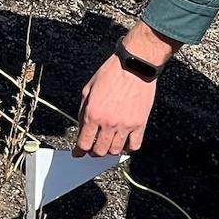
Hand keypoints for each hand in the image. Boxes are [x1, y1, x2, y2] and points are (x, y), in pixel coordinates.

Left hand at [73, 23, 177, 156]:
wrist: (134, 65)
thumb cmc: (111, 72)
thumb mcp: (88, 88)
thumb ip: (83, 110)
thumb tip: (81, 126)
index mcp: (93, 113)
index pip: (83, 143)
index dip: (79, 151)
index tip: (78, 152)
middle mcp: (108, 122)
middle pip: (99, 151)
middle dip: (93, 152)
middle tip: (92, 148)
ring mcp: (125, 125)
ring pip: (115, 150)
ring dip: (109, 150)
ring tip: (107, 144)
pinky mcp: (140, 124)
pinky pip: (134, 145)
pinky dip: (128, 148)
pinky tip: (124, 142)